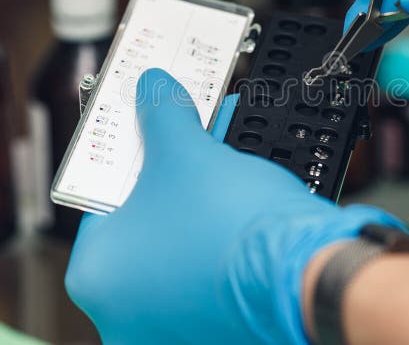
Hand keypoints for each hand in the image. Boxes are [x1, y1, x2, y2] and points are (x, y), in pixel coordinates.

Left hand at [65, 68, 400, 343]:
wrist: (310, 276)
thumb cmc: (234, 230)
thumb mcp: (188, 152)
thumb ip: (161, 115)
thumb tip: (154, 88)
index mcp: (98, 274)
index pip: (101, 201)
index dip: (132, 163)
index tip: (151, 143)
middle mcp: (124, 314)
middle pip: (144, 227)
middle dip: (172, 184)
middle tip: (189, 151)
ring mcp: (170, 330)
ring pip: (179, 251)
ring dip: (198, 209)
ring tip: (220, 168)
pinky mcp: (213, 331)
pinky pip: (207, 273)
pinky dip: (218, 239)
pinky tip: (237, 204)